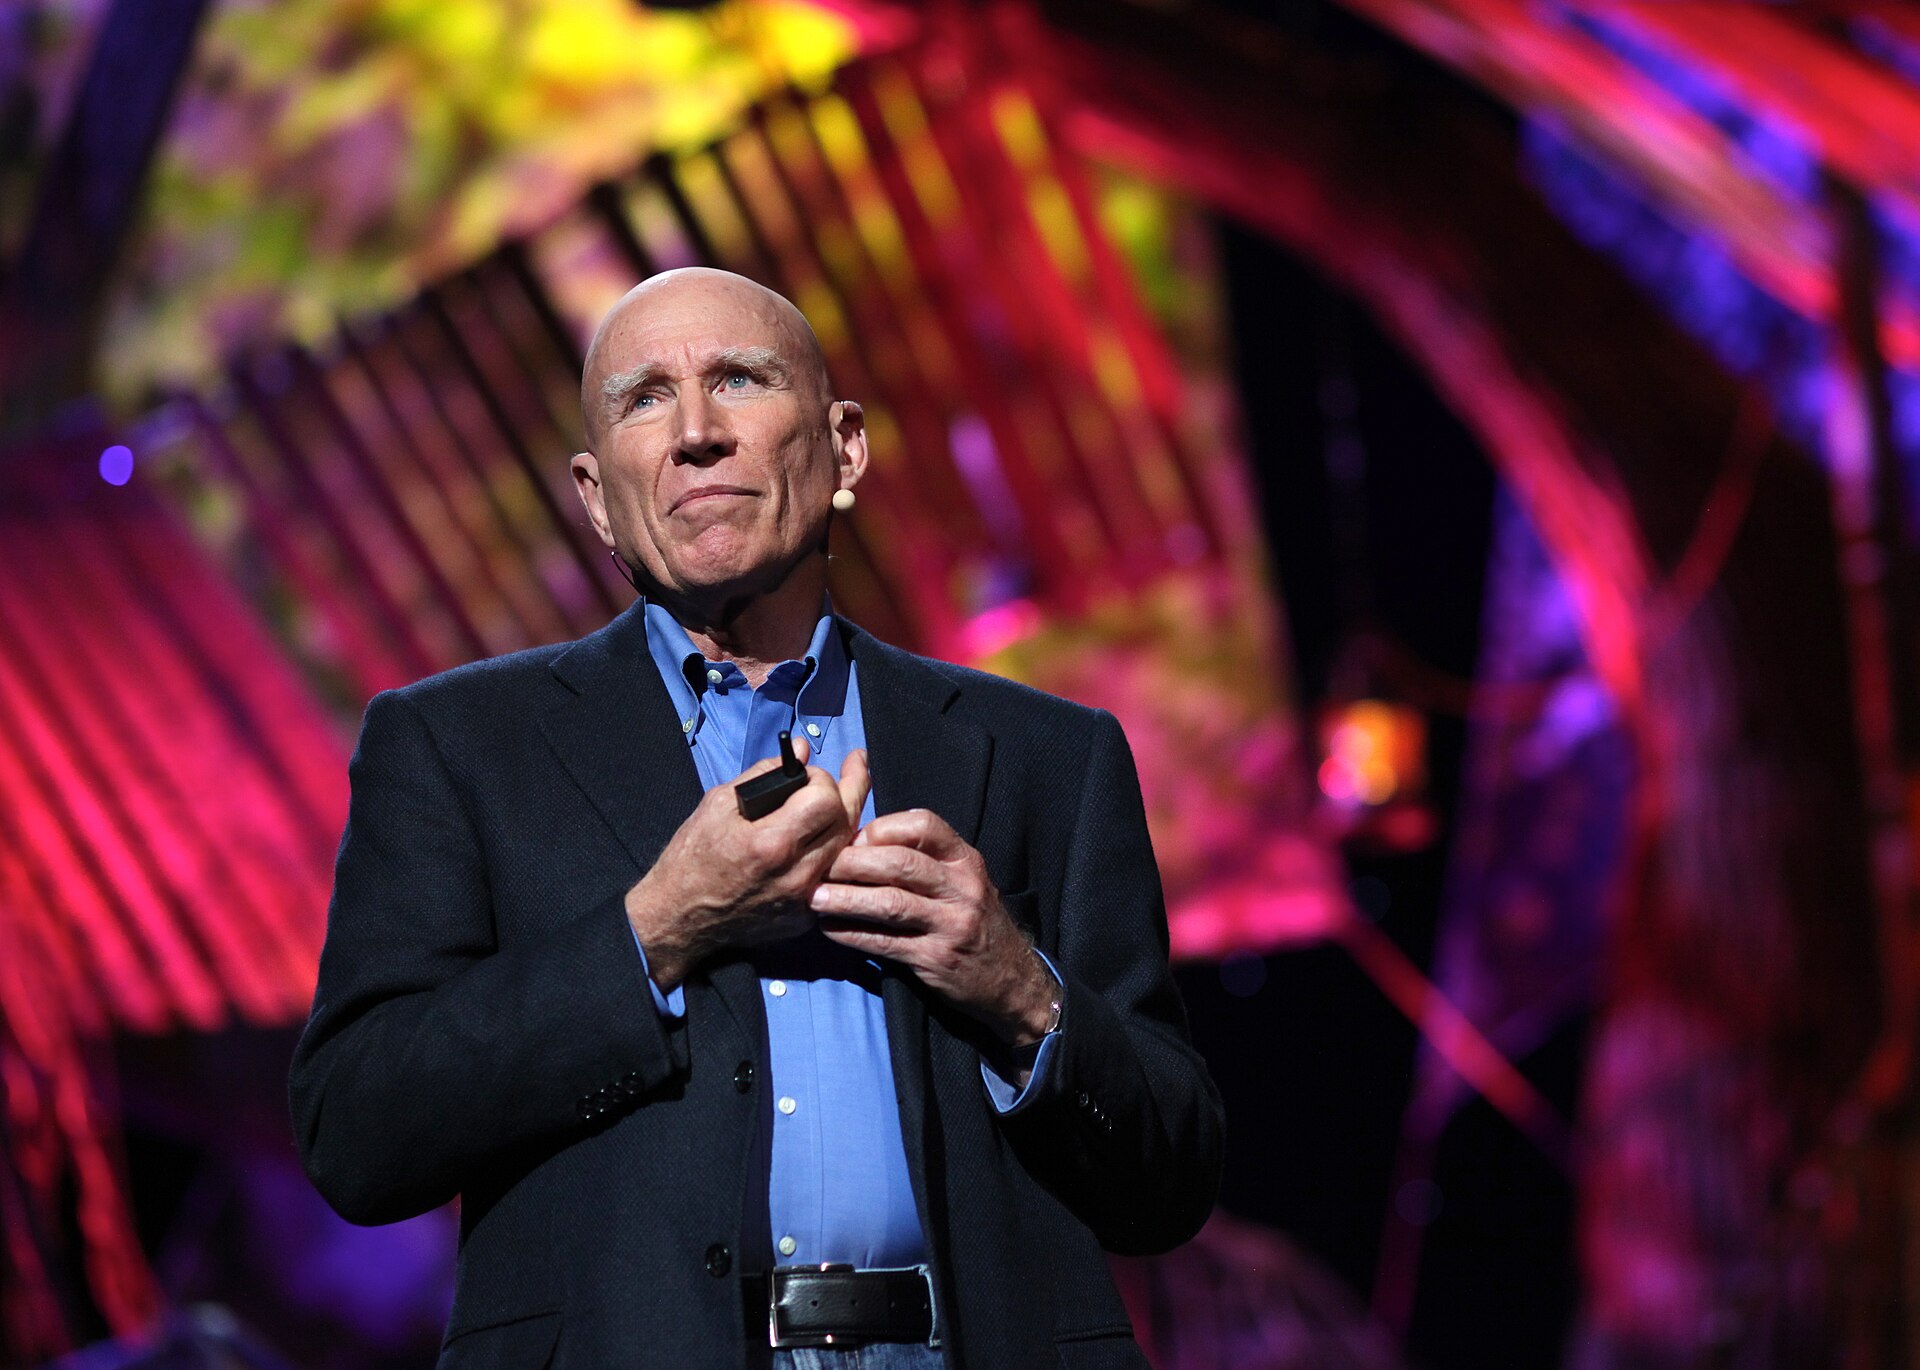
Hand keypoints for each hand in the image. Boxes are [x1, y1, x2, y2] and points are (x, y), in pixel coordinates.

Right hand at [626, 740, 869, 990]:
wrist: (679, 918)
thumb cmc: (691, 860)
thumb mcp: (717, 805)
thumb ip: (764, 775)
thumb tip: (801, 751)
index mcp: (771, 843)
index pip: (826, 800)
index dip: (822, 778)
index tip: (808, 774)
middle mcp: (795, 875)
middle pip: (847, 821)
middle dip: (850, 789)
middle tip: (853, 766)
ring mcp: (804, 900)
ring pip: (847, 849)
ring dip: (845, 818)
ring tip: (841, 795)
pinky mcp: (805, 917)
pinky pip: (832, 874)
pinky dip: (832, 849)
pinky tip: (824, 833)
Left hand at [811, 809, 1055, 1045]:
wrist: (1010, 978)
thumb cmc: (974, 922)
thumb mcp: (963, 881)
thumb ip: (924, 861)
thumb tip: (860, 842)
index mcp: (965, 860)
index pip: (923, 824)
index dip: (881, 828)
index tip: (852, 839)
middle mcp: (962, 887)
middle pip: (900, 862)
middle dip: (853, 862)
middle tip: (821, 866)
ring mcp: (951, 923)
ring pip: (891, 902)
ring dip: (847, 898)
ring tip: (815, 898)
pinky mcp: (936, 958)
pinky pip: (886, 942)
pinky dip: (852, 934)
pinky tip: (830, 929)